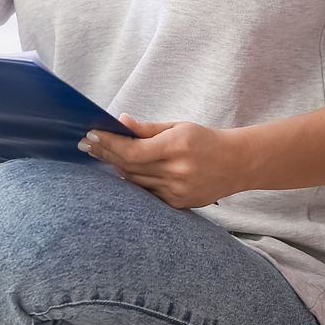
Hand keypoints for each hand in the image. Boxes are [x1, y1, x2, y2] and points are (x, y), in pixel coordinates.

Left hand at [80, 114, 248, 208]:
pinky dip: (133, 180)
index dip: (108, 144)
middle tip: (87, 144)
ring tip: (100, 153)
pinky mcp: (177, 203)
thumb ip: (147, 128)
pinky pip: (146, 192)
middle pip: (128, 166)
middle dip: (105, 153)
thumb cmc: (205, 140)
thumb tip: (119, 121)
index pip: (131, 150)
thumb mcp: (178, 126)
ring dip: (116, 167)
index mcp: (176, 147)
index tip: (90, 135)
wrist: (237, 164)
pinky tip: (122, 169)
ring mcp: (176, 191)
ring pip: (134, 181)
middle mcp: (176, 172)